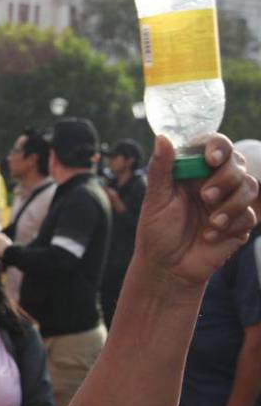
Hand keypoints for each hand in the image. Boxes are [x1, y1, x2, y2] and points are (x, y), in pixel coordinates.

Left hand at [136, 134, 258, 288]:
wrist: (167, 268)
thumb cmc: (156, 231)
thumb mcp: (155, 199)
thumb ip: (161, 169)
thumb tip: (162, 137)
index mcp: (193, 171)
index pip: (214, 145)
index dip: (217, 146)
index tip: (210, 159)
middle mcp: (214, 182)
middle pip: (237, 163)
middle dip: (225, 178)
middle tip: (205, 197)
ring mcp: (229, 202)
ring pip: (250, 186)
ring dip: (231, 204)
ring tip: (210, 221)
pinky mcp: (239, 223)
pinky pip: (249, 215)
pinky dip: (231, 225)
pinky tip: (210, 236)